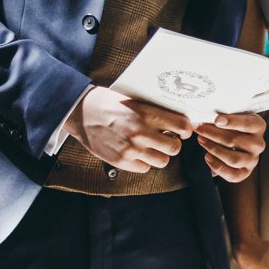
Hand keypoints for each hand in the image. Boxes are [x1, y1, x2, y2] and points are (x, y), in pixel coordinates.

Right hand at [69, 87, 191, 171]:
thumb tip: (176, 123)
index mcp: (147, 114)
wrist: (81, 111)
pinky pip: (144, 168)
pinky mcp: (120, 161)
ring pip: (162, 161)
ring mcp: (131, 149)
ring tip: (152, 148)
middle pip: (175, 148)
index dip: (186, 130)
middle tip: (167, 140)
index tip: (184, 131)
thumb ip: (155, 113)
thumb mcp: (136, 101)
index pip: (182, 126)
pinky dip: (144, 162)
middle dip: (173, 144)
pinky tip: (137, 153)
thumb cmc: (109, 103)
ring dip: (160, 155)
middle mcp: (142, 133)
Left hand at [194, 111, 266, 182]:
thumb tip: (207, 116)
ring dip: (213, 149)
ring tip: (201, 140)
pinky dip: (217, 166)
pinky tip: (207, 156)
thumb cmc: (233, 127)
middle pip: (235, 140)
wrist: (238, 144)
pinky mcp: (245, 172)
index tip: (216, 120)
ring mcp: (253, 160)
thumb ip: (225, 116)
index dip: (232, 122)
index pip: (248, 123)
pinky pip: (232, 174)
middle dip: (213, 134)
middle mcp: (258, 144)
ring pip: (232, 158)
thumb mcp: (234, 117)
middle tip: (199, 128)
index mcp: (258, 127)